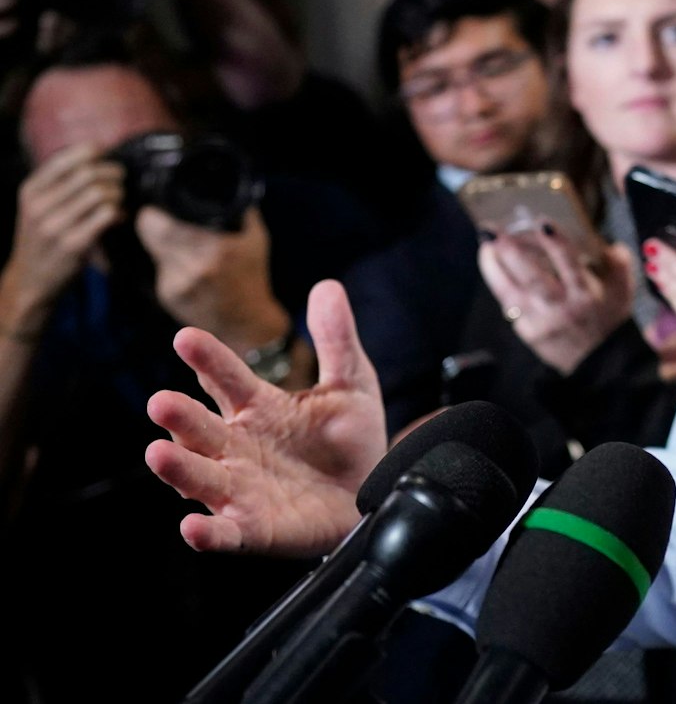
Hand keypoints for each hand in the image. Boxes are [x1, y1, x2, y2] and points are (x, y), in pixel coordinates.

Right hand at [0, 144, 122, 319]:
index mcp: (30, 190)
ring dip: (118, 194)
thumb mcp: (38, 205)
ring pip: (100, 193)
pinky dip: (119, 212)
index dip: (94, 152)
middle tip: (121, 181)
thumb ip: (60, 182)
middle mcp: (39, 205)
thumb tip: (101, 154)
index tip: (107, 157)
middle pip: (88, 173)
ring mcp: (55, 226)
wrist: (32, 279)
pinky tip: (119, 217)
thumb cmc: (43, 236)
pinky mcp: (73, 244)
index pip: (66, 159)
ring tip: (119, 200)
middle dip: (113, 173)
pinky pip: (107, 215)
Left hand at [137, 206, 288, 355]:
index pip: (159, 225)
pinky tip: (183, 265)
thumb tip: (221, 185)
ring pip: (153, 251)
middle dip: (151, 224)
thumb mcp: (255, 240)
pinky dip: (167, 262)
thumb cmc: (252, 277)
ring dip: (158, 243)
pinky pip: (159, 269)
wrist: (247, 323)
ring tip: (175, 241)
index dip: (152, 213)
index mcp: (215, 250)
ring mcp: (177, 285)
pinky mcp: (168, 296)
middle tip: (156, 217)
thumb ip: (239, 212)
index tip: (157, 207)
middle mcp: (193, 268)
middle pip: (151, 235)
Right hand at [144, 280, 386, 556]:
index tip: (186, 338)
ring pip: (201, 477)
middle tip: (161, 402)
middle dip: (180, 416)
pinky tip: (192, 528)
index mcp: (257, 407)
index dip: (207, 359)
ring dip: (179, 467)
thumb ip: (336, 341)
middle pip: (201, 428)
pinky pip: (225, 534)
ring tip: (158, 453)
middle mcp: (237, 445)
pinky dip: (207, 533)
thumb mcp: (351, 384)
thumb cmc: (350, 440)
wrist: (373, 493)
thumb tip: (327, 286)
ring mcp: (241, 488)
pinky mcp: (254, 528)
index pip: (225, 377)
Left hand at [478, 227, 635, 375]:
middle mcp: (562, 307)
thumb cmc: (610, 318)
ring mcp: (540, 321)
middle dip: (510, 253)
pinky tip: (492, 266)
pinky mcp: (527, 332)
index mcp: (587, 293)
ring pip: (510, 292)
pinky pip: (508, 304)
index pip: (570, 265)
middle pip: (532, 278)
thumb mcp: (623, 290)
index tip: (542, 223)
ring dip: (493, 267)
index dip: (556, 243)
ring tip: (485, 245)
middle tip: (493, 231)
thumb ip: (619, 262)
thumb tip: (608, 242)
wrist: (600, 363)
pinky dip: (498, 282)